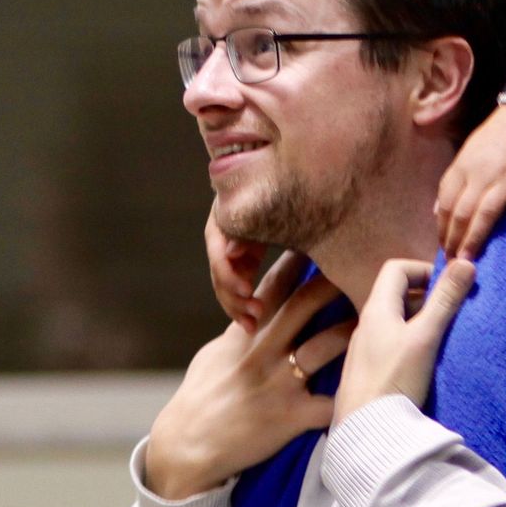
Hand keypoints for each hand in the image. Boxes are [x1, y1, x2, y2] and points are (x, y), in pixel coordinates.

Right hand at [143, 251, 353, 499]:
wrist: (188, 443)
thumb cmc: (200, 395)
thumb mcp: (216, 352)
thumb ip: (242, 328)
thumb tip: (257, 307)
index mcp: (246, 332)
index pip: (274, 286)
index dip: (298, 260)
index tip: (320, 239)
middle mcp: (264, 350)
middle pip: (304, 305)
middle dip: (333, 281)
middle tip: (363, 262)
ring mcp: (279, 382)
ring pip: (324, 346)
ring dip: (353, 330)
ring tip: (383, 316)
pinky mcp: (290, 416)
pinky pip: (329, 405)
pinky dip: (352, 398)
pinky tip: (377, 389)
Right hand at [206, 199, 269, 331]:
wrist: (286, 182)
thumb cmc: (275, 191)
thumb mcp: (262, 208)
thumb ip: (245, 229)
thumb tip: (230, 254)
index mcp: (220, 224)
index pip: (218, 256)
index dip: (229, 276)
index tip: (247, 290)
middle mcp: (221, 240)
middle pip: (219, 276)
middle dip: (235, 298)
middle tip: (256, 313)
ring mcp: (231, 252)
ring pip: (225, 287)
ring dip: (238, 307)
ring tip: (254, 324)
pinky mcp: (244, 261)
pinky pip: (238, 287)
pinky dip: (244, 303)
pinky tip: (253, 321)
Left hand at [332, 257, 475, 425]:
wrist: (365, 431)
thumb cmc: (394, 378)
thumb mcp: (425, 337)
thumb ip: (445, 301)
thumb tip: (466, 262)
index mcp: (376, 308)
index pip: (396, 268)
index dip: (424, 270)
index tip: (449, 287)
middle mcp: (366, 322)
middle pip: (396, 294)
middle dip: (427, 297)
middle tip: (454, 313)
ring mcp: (366, 348)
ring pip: (396, 321)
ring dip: (421, 321)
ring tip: (445, 337)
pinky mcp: (369, 371)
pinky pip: (392, 343)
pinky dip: (412, 342)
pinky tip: (426, 362)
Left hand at [435, 104, 505, 258]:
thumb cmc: (496, 135)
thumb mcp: (467, 153)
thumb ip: (453, 181)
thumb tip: (437, 211)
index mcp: (463, 166)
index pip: (446, 202)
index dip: (442, 228)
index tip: (442, 248)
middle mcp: (482, 174)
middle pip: (463, 212)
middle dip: (455, 240)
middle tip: (452, 262)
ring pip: (486, 213)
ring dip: (476, 239)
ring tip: (469, 261)